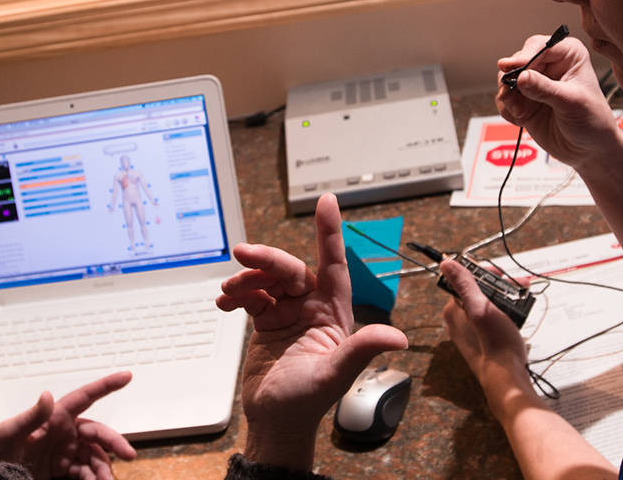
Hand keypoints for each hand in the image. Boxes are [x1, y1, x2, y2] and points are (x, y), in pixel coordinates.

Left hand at [0, 371, 137, 479]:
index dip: (106, 385)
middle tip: (129, 455)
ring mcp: (63, 451)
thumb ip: (31, 415)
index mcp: (54, 417)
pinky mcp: (60, 468)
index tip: (126, 377)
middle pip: (98, 433)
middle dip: (115, 443)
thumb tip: (46, 396)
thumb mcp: (10, 432)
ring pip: (94, 456)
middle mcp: (63, 432)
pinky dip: (93, 478)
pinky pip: (85, 471)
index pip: (85, 397)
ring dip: (103, 468)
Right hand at [216, 194, 409, 469]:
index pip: (334, 264)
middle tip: (243, 255)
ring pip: (268, 279)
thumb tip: (397, 337)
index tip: (327, 201)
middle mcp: (312, 308)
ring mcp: (288, 313)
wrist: (274, 422)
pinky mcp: (266, 322)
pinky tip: (224, 302)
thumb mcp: (334, 375)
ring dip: (247, 278)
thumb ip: (361, 350)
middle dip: (267, 259)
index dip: (330, 232)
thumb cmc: (307, 403)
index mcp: (333, 314)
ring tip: (230, 291)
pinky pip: (251, 295)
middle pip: (290, 268)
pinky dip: (237, 293)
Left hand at [439, 259, 531, 389]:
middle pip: (479, 291)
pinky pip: (492, 318)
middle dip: (500, 286)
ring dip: (506, 298)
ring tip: (522, 298)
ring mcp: (470, 330)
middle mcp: (458, 320)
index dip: (487, 274)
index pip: (466, 280)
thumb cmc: (496, 344)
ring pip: (488, 304)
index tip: (503, 276)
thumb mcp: (481, 308)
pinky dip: (505, 312)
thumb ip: (465, 284)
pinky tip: (517, 313)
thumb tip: (446, 263)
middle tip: (519, 286)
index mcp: (453, 310)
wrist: (507, 377)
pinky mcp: (482, 339)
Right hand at [495, 34, 622, 172]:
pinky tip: (521, 119)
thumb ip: (544, 89)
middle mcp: (550, 65)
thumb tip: (521, 77)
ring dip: (508, 97)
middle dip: (511, 79)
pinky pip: (505, 98)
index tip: (510, 67)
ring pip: (507, 79)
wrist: (590, 150)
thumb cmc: (593, 121)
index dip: (523, 57)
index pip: (539, 47)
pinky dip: (507, 109)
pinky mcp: (525, 101)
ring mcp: (535, 83)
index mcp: (568, 55)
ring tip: (519, 112)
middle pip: (518, 61)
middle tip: (510, 95)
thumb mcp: (571, 102)